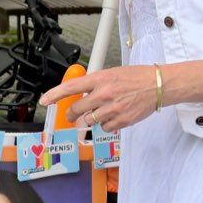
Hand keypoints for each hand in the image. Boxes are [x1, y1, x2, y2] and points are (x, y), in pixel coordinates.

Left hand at [41, 65, 158, 131]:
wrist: (157, 85)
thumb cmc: (136, 77)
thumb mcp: (112, 73)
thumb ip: (95, 83)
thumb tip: (80, 94)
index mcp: (100, 79)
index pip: (71, 88)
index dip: (54, 95)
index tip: (45, 101)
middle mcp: (104, 94)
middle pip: (77, 110)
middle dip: (72, 114)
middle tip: (73, 115)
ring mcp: (112, 109)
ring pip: (89, 121)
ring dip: (91, 119)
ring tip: (101, 111)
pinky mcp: (121, 120)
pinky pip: (104, 128)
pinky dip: (105, 125)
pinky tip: (113, 116)